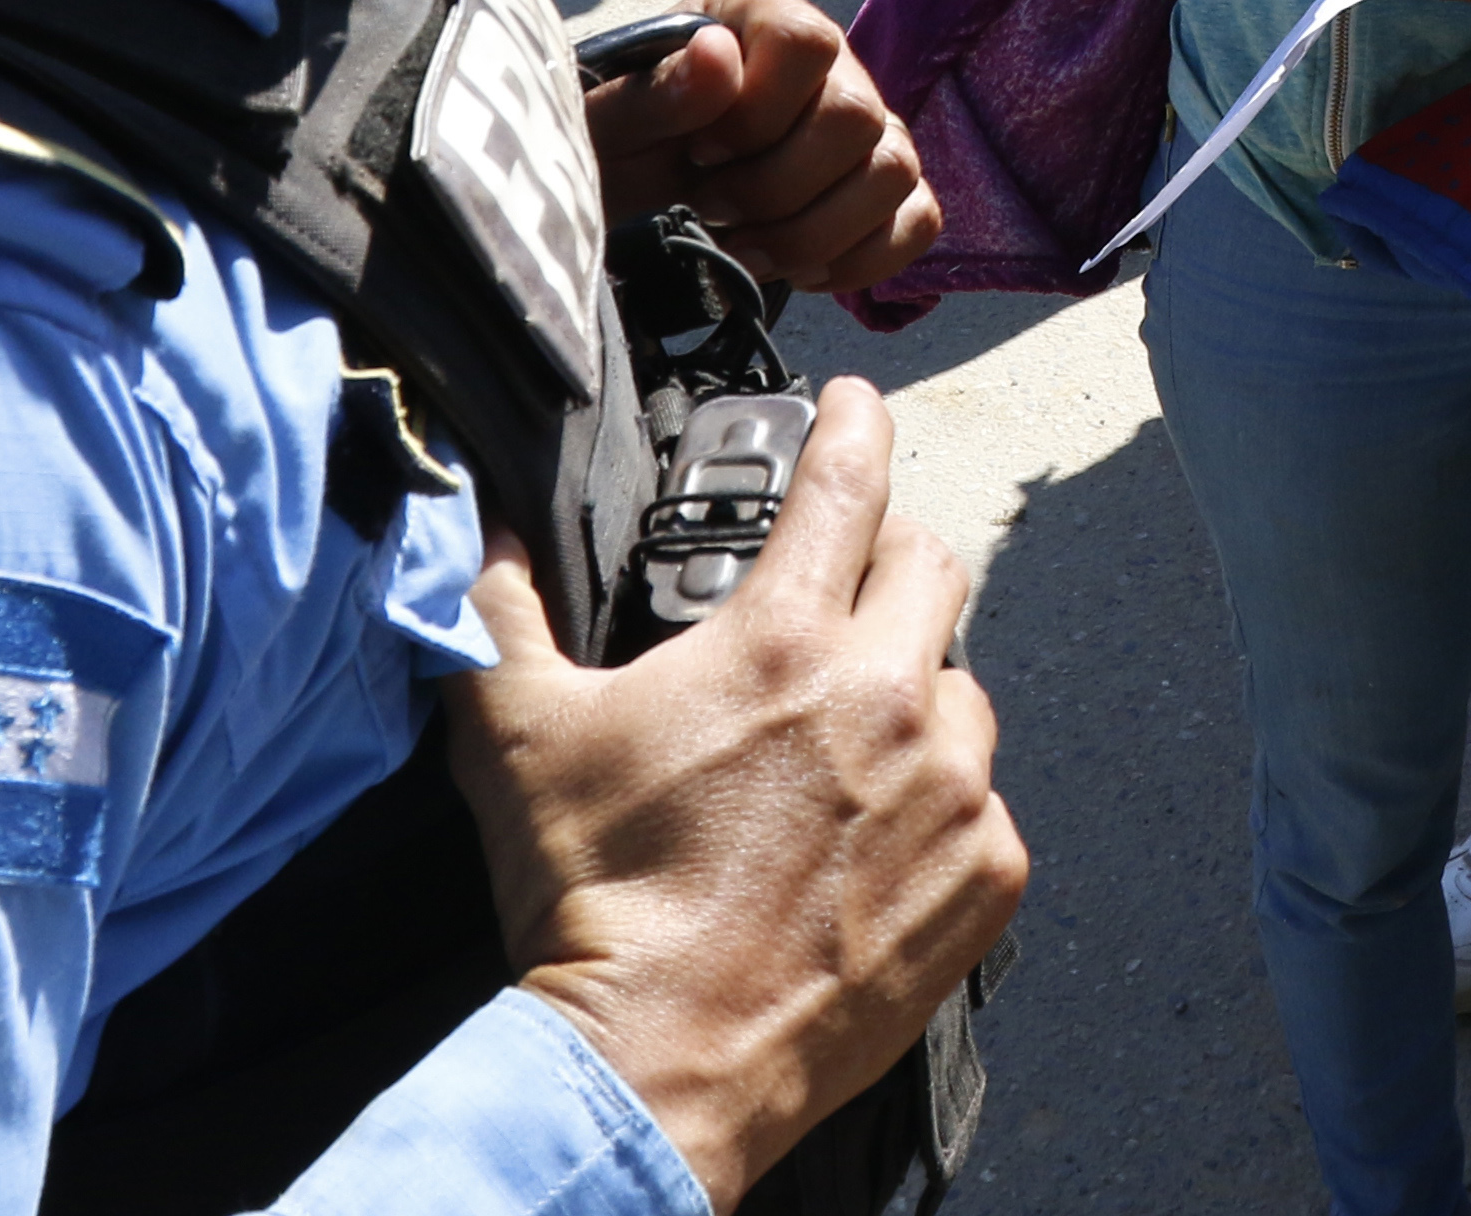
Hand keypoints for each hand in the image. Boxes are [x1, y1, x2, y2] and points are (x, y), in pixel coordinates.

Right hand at [444, 394, 1026, 1203]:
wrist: (655, 1063)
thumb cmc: (591, 900)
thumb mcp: (513, 736)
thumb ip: (497, 611)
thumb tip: (485, 532)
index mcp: (783, 644)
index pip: (846, 482)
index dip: (851, 426)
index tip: (855, 407)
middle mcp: (888, 698)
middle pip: (931, 568)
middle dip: (888, 562)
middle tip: (844, 595)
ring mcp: (951, 790)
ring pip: (963, 690)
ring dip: (914, 696)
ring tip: (845, 749)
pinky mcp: (985, 875)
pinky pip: (984, 807)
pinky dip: (939, 811)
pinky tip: (871, 846)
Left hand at [583, 0, 943, 292]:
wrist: (628, 189)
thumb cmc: (615, 143)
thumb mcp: (604, 122)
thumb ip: (651, 93)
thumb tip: (718, 56)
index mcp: (758, 12)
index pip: (807, 44)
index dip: (756, 114)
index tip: (700, 153)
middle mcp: (829, 60)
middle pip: (857, 116)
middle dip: (776, 187)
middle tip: (712, 208)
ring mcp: (867, 123)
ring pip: (895, 170)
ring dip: (814, 232)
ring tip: (748, 249)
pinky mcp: (881, 187)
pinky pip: (919, 219)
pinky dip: (861, 259)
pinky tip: (798, 270)